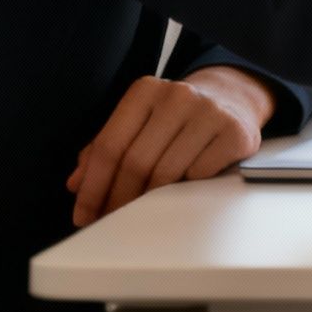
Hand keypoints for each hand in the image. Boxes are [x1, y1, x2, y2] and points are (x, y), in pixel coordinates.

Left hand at [67, 66, 274, 225]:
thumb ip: (105, 149)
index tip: (84, 214)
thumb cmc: (177, 119)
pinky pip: (200, 174)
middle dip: (118, 199)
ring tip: (139, 215)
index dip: (93, 186)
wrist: (233, 99)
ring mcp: (210, 112)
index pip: (109, 145)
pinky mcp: (235, 132)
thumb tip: (76, 184)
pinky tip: (179, 196)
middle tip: (111, 221)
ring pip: (167, 172)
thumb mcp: (139, 123)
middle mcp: (177, 95)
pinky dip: (186, 191)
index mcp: (145, 90)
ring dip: (149, 202)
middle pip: (136, 161)